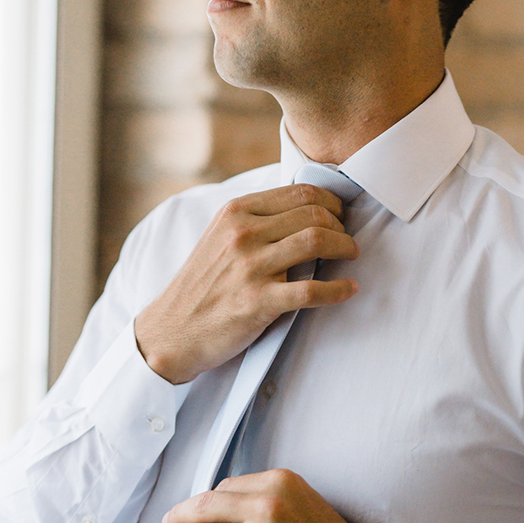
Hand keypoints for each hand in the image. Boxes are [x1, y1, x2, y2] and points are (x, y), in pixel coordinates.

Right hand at [135, 185, 358, 383]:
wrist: (172, 330)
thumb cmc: (202, 284)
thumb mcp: (219, 237)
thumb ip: (255, 220)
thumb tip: (304, 209)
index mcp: (235, 212)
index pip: (299, 192)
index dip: (331, 202)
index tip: (340, 214)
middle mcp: (242, 234)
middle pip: (314, 214)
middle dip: (341, 225)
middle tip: (348, 238)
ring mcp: (250, 268)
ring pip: (317, 241)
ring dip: (345, 247)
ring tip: (351, 255)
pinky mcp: (258, 302)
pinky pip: (312, 291)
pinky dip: (338, 289)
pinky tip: (348, 289)